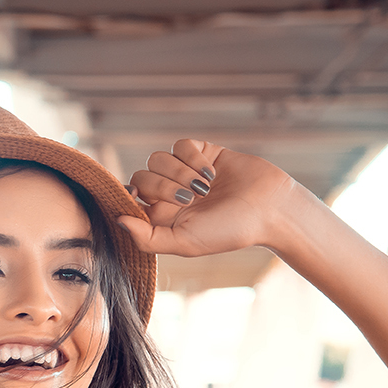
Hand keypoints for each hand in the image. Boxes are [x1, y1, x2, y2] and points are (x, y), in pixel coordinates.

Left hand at [118, 139, 300, 257]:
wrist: (268, 208)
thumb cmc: (228, 231)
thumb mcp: (185, 243)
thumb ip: (148, 238)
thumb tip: (118, 221)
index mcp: (162, 217)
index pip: (130, 199)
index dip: (132, 196)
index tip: (141, 199)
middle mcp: (170, 194)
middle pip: (142, 176)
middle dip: (164, 187)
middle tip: (190, 199)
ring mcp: (184, 171)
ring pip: (158, 158)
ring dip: (180, 172)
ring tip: (205, 187)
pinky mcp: (201, 152)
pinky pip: (180, 145)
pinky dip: (193, 157)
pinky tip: (211, 171)